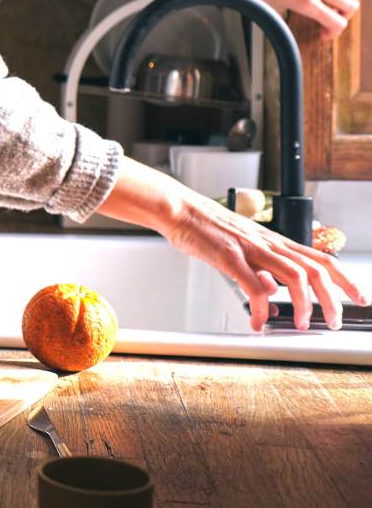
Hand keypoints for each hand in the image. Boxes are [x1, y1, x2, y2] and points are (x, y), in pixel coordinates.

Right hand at [163, 191, 367, 330]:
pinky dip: (261, 308)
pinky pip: (254, 286)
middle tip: (333, 321)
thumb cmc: (205, 227)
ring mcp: (251, 248)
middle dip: (332, 300)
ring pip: (295, 276)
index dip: (345, 280)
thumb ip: (259, 271)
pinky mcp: (230, 256)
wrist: (178, 209)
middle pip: (316, 270)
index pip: (321, 259)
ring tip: (299, 324)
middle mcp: (268, 243)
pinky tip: (257, 321)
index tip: (357, 299)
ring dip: (303, 304)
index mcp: (274, 241)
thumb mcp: (240, 248)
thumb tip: (272, 294)